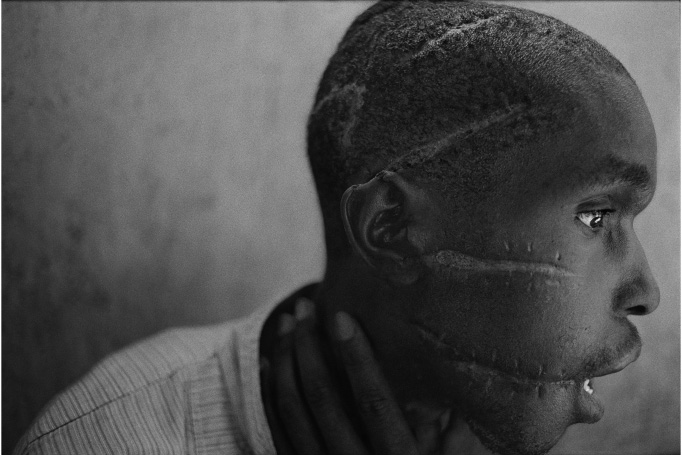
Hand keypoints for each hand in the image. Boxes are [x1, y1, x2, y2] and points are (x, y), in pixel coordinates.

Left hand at [260, 298, 450, 454]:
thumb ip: (455, 437)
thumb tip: (458, 390)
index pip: (373, 403)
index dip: (356, 358)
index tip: (341, 317)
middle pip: (322, 400)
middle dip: (308, 348)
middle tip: (303, 309)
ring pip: (291, 413)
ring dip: (285, 363)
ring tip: (286, 325)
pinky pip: (277, 434)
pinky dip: (269, 396)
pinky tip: (270, 365)